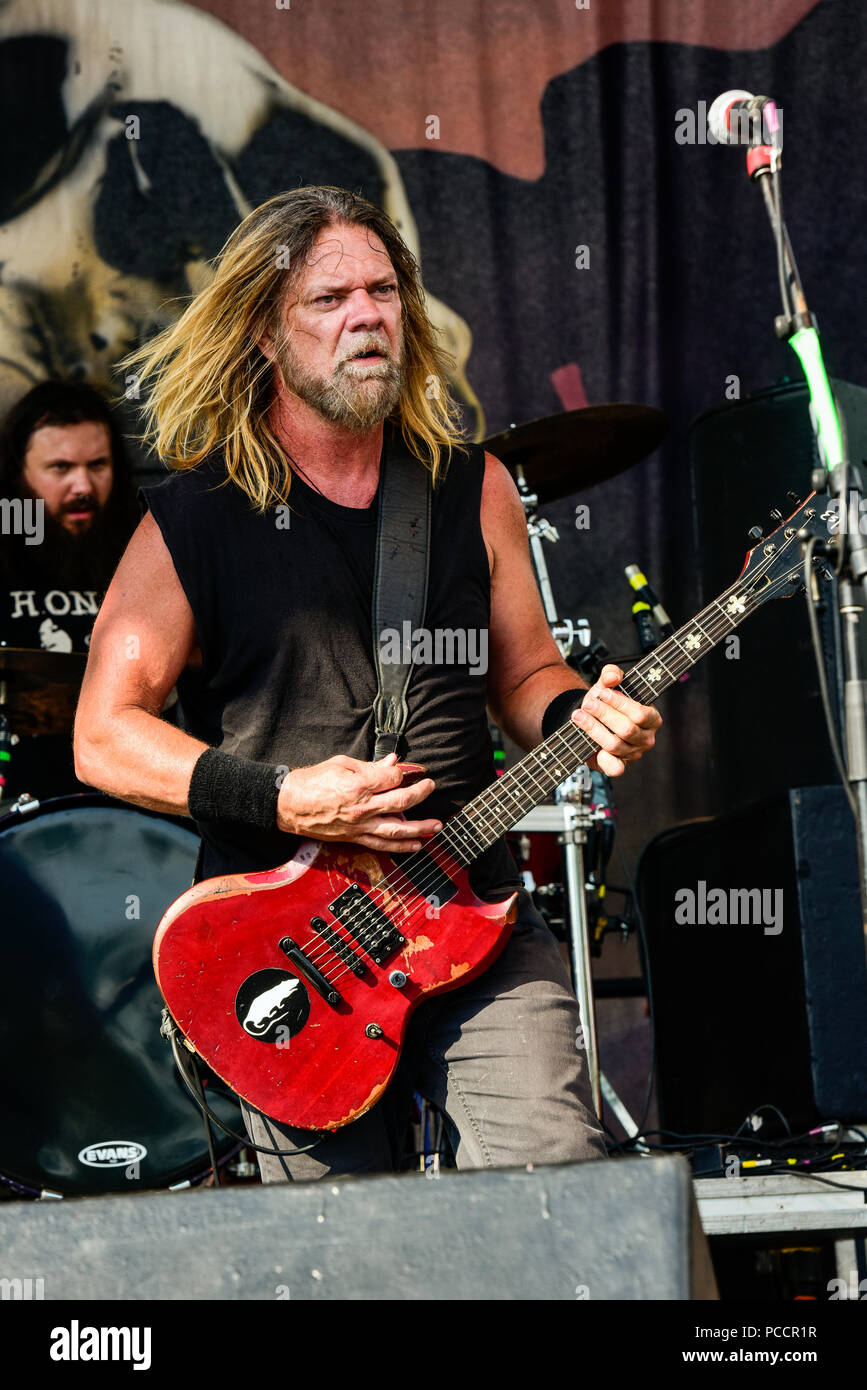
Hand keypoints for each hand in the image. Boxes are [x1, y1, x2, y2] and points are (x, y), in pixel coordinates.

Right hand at [276, 752, 441, 850]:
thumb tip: (393, 763)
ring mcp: (359, 826)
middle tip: (431, 787)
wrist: (288, 805)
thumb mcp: (341, 764)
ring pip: (397, 828)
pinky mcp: (354, 838)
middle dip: (421, 794)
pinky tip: (416, 845)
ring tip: (436, 826)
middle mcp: (362, 808)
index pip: (393, 778)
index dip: (407, 772)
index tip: (414, 770)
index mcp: (358, 785)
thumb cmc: (312, 781)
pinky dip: (401, 846)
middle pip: (401, 801)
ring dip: (420, 827)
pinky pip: (382, 844)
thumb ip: (370, 766)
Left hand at [570, 664, 660, 777]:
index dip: (620, 704)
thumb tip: (612, 676)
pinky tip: (589, 743)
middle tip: (587, 704)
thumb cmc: (605, 703)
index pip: (640, 713)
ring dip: (593, 729)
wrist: (590, 719)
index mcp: (651, 718)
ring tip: (578, 716)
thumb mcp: (607, 685)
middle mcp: (646, 738)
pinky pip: (615, 768)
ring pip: (614, 745)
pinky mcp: (619, 766)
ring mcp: (633, 754)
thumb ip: (611, 674)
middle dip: (603, 715)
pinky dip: (602, 758)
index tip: (602, 693)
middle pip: (626, 729)